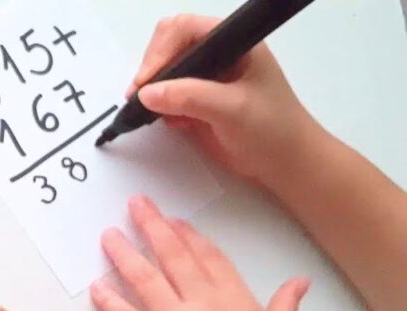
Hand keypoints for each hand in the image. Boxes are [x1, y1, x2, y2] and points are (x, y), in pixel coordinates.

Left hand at [91, 196, 308, 310]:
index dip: (190, 236)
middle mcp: (203, 306)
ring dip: (125, 254)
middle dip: (152, 227)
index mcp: (237, 301)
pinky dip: (109, 301)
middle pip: (173, 257)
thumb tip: (299, 282)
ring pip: (144, 279)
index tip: (174, 220)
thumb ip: (284, 307)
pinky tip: (97, 287)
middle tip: (136, 205)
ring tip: (109, 236)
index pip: (209, 258)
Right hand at [127, 15, 321, 189]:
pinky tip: (165, 121)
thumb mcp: (232, 110)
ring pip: (165, 71)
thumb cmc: (272, 130)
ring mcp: (207, 79)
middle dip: (152, 68)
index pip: (185, 29)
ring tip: (147, 111)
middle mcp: (218, 55)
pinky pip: (167, 95)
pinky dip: (158, 106)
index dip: (160, 51)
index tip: (145, 83)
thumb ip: (190, 97)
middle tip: (139, 97)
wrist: (286, 165)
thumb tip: (146, 93)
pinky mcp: (198, 102)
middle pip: (169, 45)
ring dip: (152, 89)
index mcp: (234, 43)